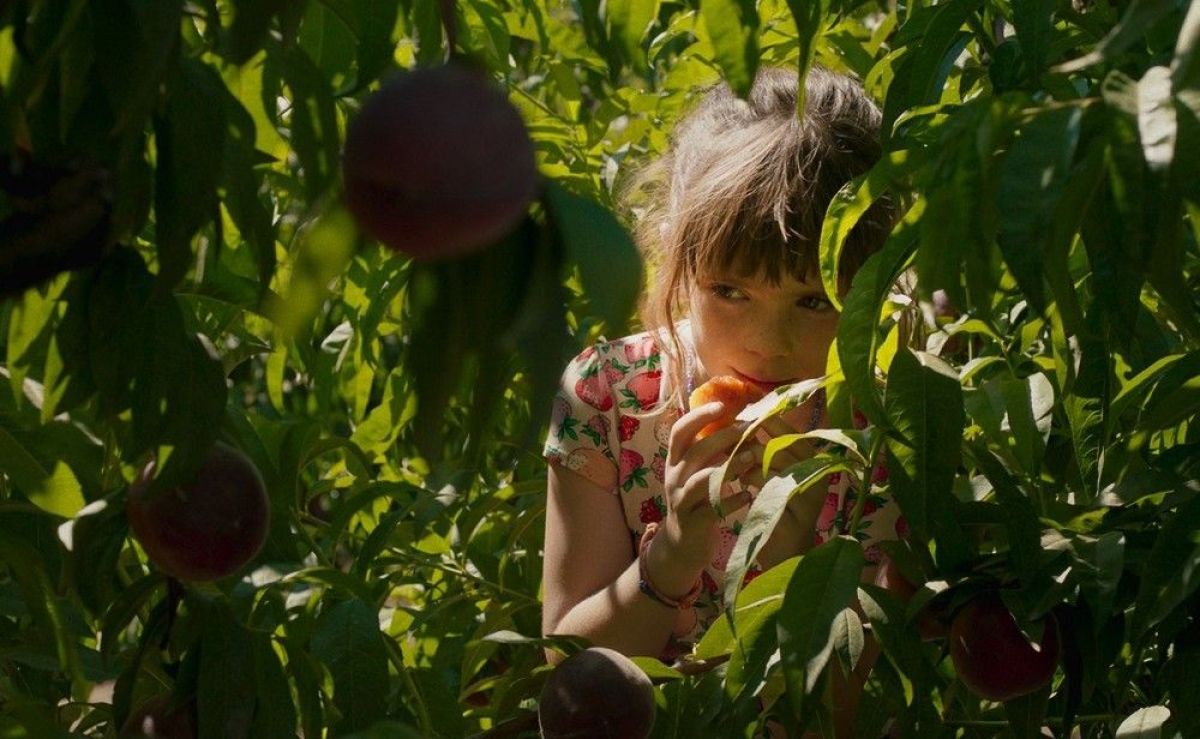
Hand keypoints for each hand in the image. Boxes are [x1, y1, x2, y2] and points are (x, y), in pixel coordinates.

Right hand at [655, 401, 751, 574]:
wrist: (682, 544)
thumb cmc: (697, 500)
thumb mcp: (697, 472)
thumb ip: (710, 451)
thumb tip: (740, 421)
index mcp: (675, 461)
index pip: (680, 432)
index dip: (698, 416)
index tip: (722, 406)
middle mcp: (674, 477)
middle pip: (694, 451)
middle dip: (722, 437)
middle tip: (748, 429)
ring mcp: (681, 500)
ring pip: (702, 479)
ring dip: (729, 466)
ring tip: (752, 457)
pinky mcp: (692, 522)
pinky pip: (713, 508)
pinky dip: (733, 500)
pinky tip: (749, 494)